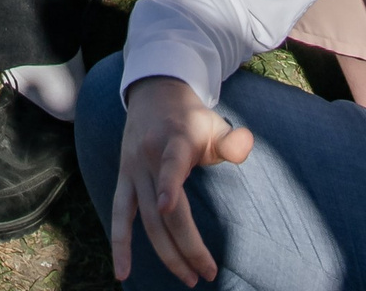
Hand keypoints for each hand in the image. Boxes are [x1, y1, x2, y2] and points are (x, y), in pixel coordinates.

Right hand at [112, 75, 251, 285]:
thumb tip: (246, 145)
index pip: (170, 164)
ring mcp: (133, 169)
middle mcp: (149, 156)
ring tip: (188, 278)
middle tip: (208, 273)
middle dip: (186, 246)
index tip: (166, 207)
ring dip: (166, 253)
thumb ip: (231, 140)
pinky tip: (122, 274)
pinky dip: (120, 244)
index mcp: (173, 140)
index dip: (168, 184)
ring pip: (145, 220)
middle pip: (164, 210)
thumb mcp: (214, 122)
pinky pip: (119, 214)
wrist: (154, 93)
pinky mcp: (124, 179)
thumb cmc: (191, 117)